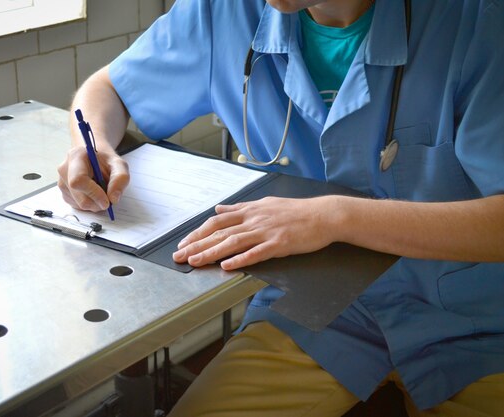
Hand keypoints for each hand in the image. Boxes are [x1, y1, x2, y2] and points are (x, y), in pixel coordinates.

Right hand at [57, 146, 129, 211]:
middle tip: (109, 199)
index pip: (78, 180)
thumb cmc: (106, 161)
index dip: (93, 193)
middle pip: (78, 196)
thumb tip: (113, 198)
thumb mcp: (119, 165)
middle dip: (97, 202)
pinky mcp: (64, 193)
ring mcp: (62, 182)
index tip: (107, 200)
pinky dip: (90, 205)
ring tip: (101, 192)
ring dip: (95, 204)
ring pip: (78, 204)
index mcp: (76, 156)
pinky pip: (77, 206)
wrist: (96, 160)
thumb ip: (120, 178)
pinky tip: (94, 194)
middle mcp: (65, 169)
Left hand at [173, 196, 335, 269]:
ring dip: (211, 252)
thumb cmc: (297, 211)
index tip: (183, 243)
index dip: (198, 233)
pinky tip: (227, 266)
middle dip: (197, 245)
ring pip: (233, 242)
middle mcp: (254, 219)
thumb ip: (241, 207)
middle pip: (220, 232)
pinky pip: (257, 253)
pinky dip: (240, 259)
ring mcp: (266, 231)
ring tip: (195, 261)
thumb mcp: (265, 203)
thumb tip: (220, 208)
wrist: (324, 215)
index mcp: (250, 211)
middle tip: (179, 256)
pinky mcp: (280, 244)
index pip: (217, 221)